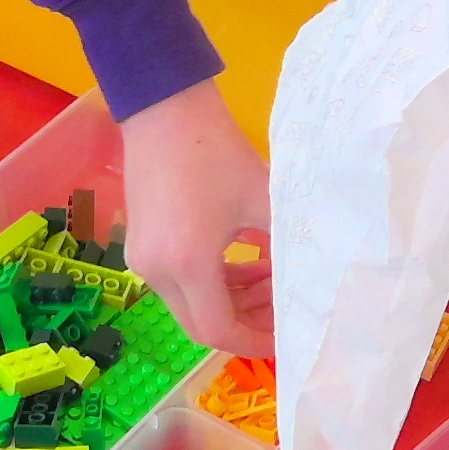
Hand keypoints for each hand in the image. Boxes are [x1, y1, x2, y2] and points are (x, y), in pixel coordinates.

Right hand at [120, 81, 274, 354]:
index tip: (285, 334)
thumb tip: (307, 282)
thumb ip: (284, 247)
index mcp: (188, 265)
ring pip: (191, 303)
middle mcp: (157, 271)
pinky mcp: (141, 244)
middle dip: (246, 321)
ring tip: (271, 276)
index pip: (219, 330)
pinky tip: (245, 257)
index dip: (254, 340)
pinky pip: (178, 280)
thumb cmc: (216, 152)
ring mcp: (143, 259)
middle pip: (202, 324)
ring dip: (232, 298)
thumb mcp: (264, 202)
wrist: (163, 109)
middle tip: (283, 306)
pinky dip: (212, 279)